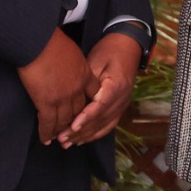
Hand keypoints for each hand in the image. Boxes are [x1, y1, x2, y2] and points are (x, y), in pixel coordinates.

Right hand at [18, 28, 90, 145]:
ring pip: (65, 120)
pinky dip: (46, 132)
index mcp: (84, 75)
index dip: (90, 106)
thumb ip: (72, 61)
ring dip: (61, 131)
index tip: (87, 113)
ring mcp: (63, 97)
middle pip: (80, 111)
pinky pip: (48, 122)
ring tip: (59, 139)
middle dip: (77, 123)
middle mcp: (77, 89)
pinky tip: (46, 139)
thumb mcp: (71, 50)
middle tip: (73, 132)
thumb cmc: (50, 40)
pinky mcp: (47, 102)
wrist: (38, 41)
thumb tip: (66, 63)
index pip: (93, 95)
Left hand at [58, 32, 142, 147]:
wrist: (127, 47)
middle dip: (81, 131)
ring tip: (68, 143)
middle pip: (101, 119)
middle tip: (62, 138)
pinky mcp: (121, 107)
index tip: (72, 125)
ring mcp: (123, 104)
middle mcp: (122, 98)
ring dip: (86, 136)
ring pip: (104, 125)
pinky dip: (95, 134)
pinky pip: (109, 125)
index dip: (86, 117)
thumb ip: (86, 82)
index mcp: (117, 85)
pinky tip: (82, 140)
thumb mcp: (95, 61)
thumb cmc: (109, 51)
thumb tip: (71, 98)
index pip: (101, 105)